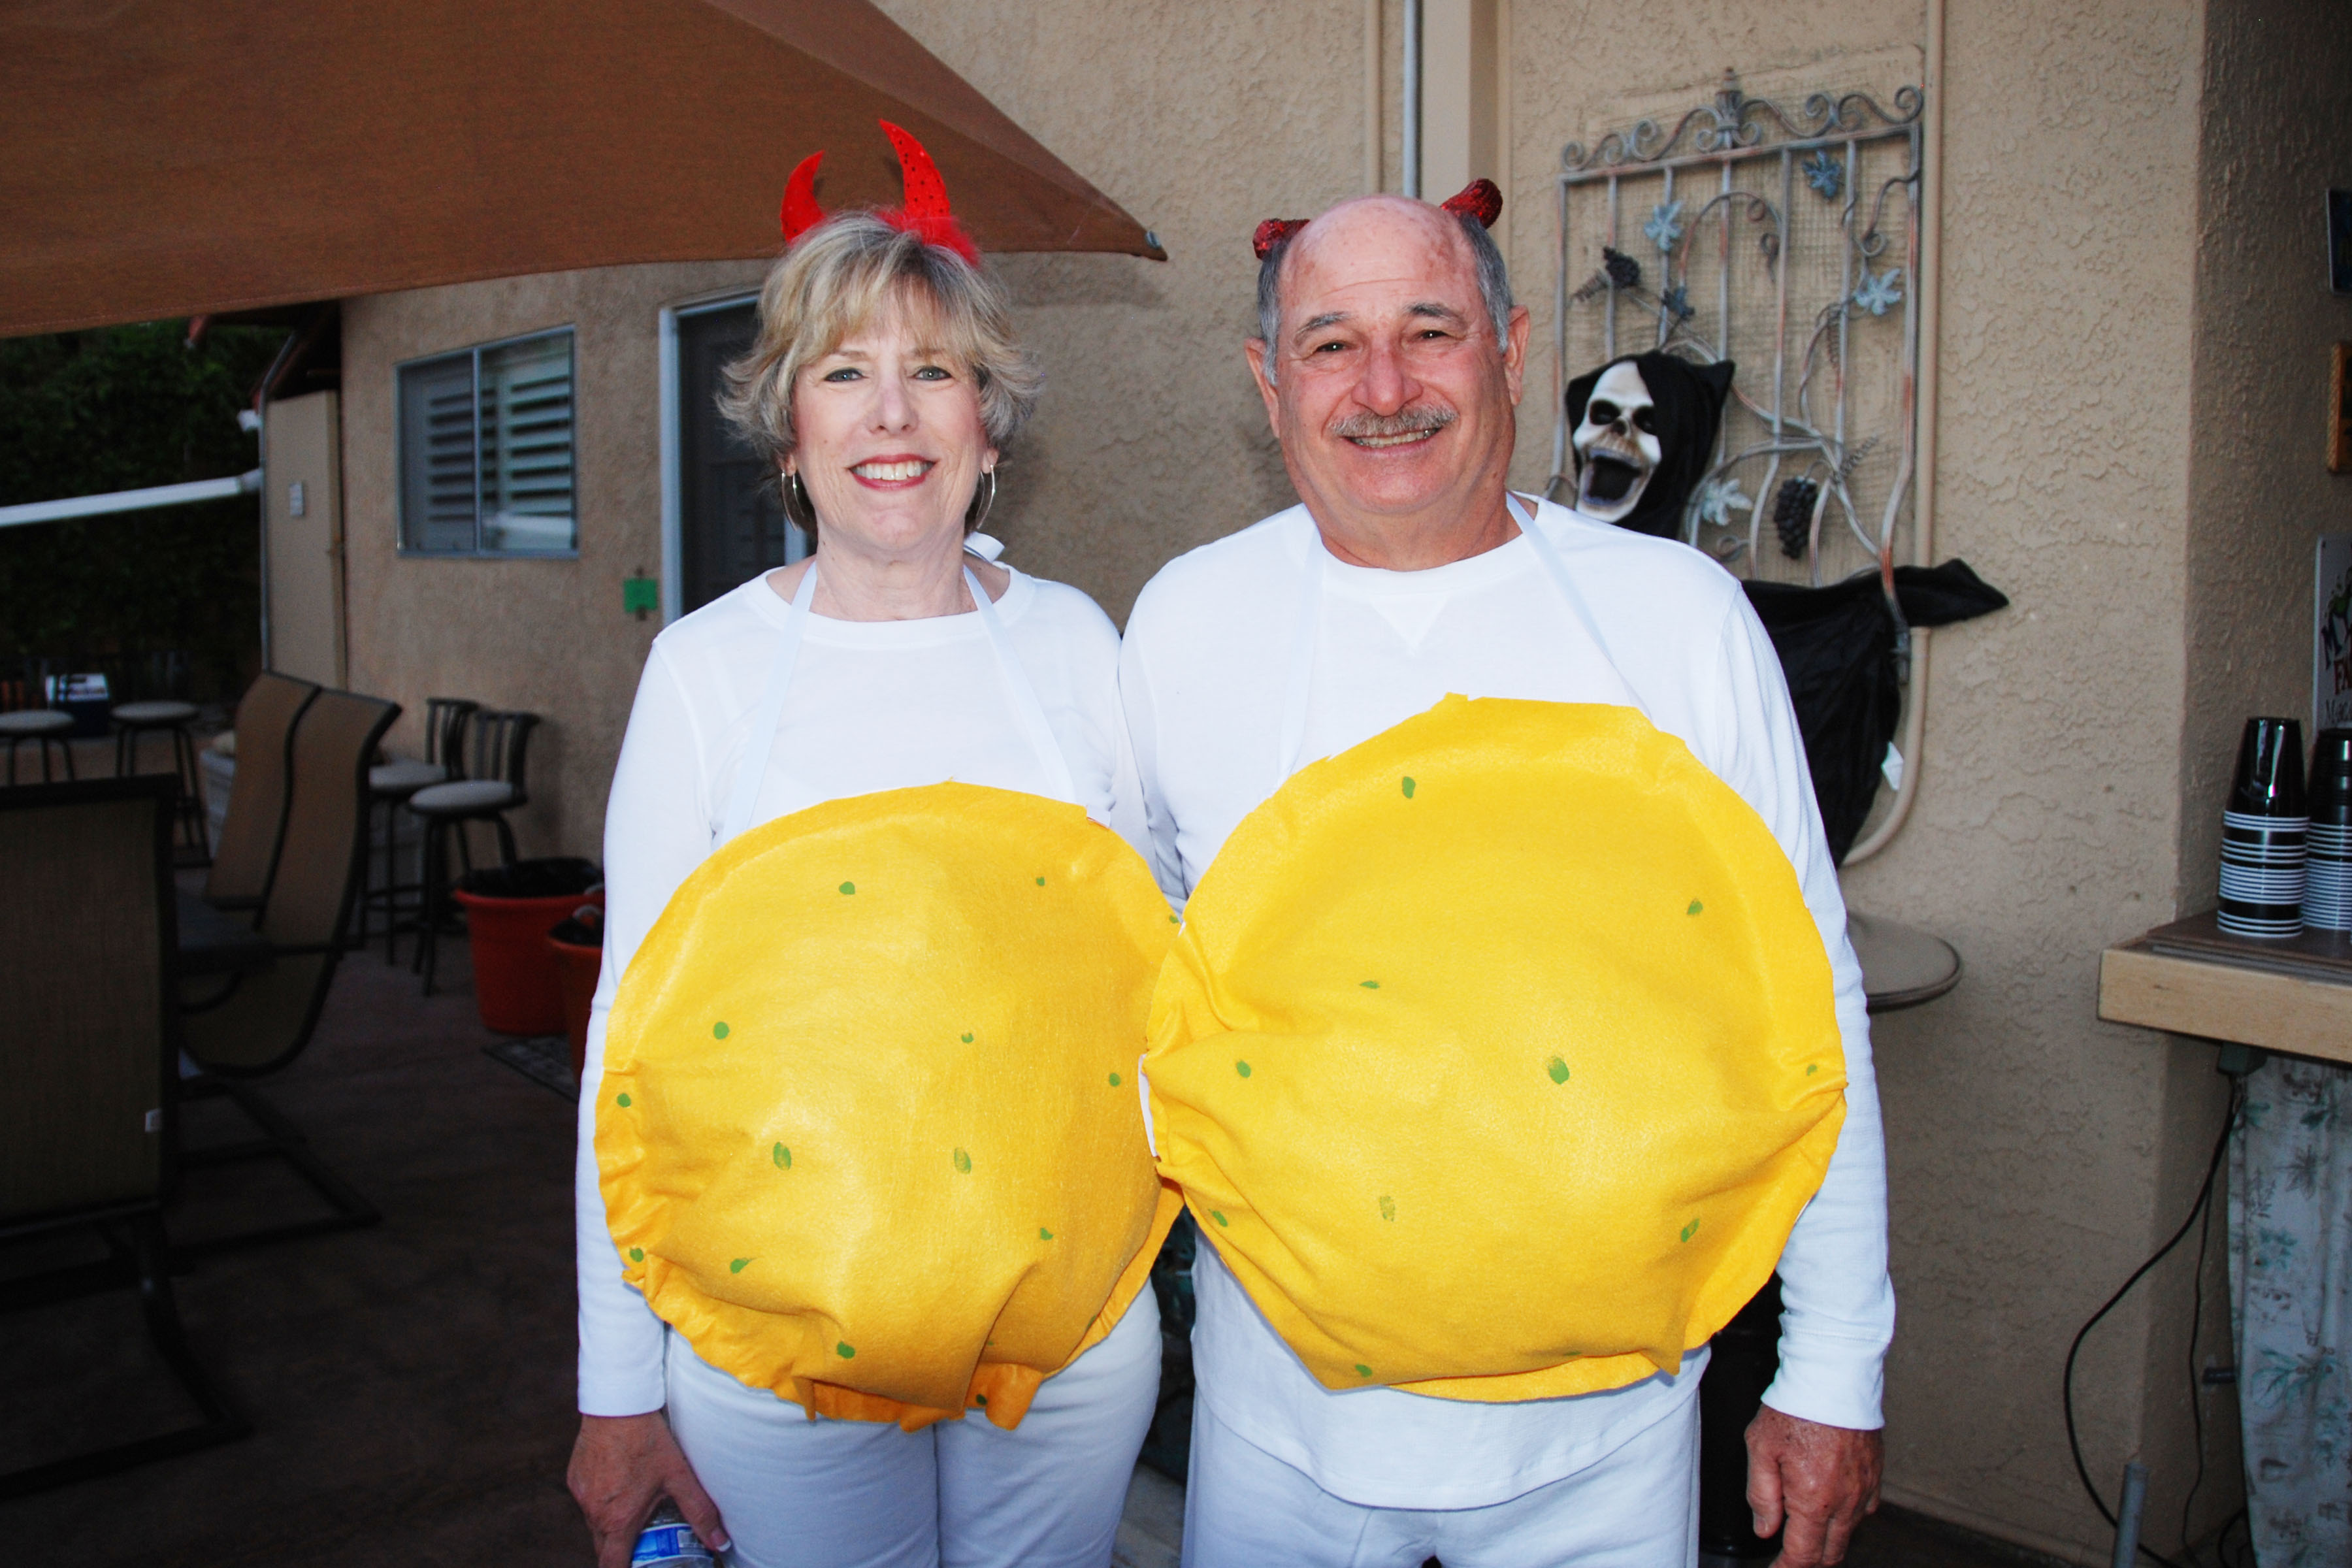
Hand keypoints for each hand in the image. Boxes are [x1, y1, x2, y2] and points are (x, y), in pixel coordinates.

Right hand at [568, 1411, 729, 1567]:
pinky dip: (601, 1500)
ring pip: (594, 1522)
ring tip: (634, 1507)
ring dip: (612, 1523)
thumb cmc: (648, 1439)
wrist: (618, 1404)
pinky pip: (586, 1500)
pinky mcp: (574, 1477)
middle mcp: (594, 1512)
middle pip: (603, 1546)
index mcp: (618, 1519)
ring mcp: (581, 1495)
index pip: (612, 1565)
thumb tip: (719, 1542)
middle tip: (643, 1541)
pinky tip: (620, 1483)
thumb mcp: (679, 1476)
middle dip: (621, 1549)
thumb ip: (700, 1512)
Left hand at [1745, 1406, 1882, 1567]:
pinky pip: (1865, 1511)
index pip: (1803, 1555)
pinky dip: (1846, 1518)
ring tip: (1804, 1528)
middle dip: (1808, 1561)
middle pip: (1830, 1553)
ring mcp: (1865, 1491)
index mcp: (1814, 1500)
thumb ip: (1761, 1495)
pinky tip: (1830, 1506)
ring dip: (1827, 1539)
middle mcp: (1845, 1502)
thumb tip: (1765, 1529)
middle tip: (1788, 1555)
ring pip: (1848, 1533)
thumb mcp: (1760, 1449)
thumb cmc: (1795, 1407)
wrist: (1834, 1378)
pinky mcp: (1875, 1476)